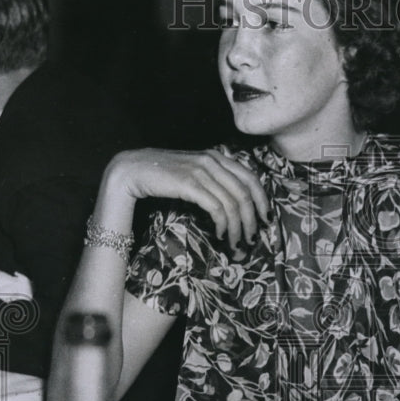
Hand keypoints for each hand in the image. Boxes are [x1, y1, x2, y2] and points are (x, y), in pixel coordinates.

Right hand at [109, 147, 269, 251]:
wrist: (133, 170)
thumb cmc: (163, 176)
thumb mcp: (194, 173)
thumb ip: (213, 180)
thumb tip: (234, 203)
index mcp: (217, 156)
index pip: (251, 178)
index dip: (262, 201)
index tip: (266, 219)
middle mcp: (213, 160)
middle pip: (245, 193)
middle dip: (252, 220)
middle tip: (252, 239)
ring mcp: (201, 171)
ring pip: (232, 203)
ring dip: (237, 228)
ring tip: (235, 244)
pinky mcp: (190, 184)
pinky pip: (216, 208)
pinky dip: (222, 225)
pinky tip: (219, 235)